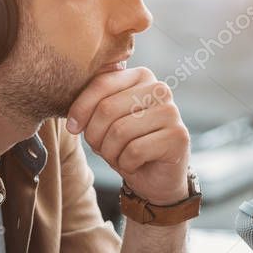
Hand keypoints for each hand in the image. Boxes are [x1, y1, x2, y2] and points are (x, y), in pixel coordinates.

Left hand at [66, 66, 190, 204]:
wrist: (156, 177)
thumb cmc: (127, 145)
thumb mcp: (105, 122)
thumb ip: (93, 106)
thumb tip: (73, 118)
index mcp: (141, 76)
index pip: (101, 83)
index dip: (80, 108)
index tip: (73, 127)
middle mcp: (160, 89)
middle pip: (107, 108)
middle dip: (95, 135)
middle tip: (101, 149)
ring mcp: (172, 112)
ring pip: (120, 131)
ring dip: (110, 152)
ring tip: (118, 157)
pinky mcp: (179, 136)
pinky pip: (135, 151)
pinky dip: (126, 164)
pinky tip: (134, 164)